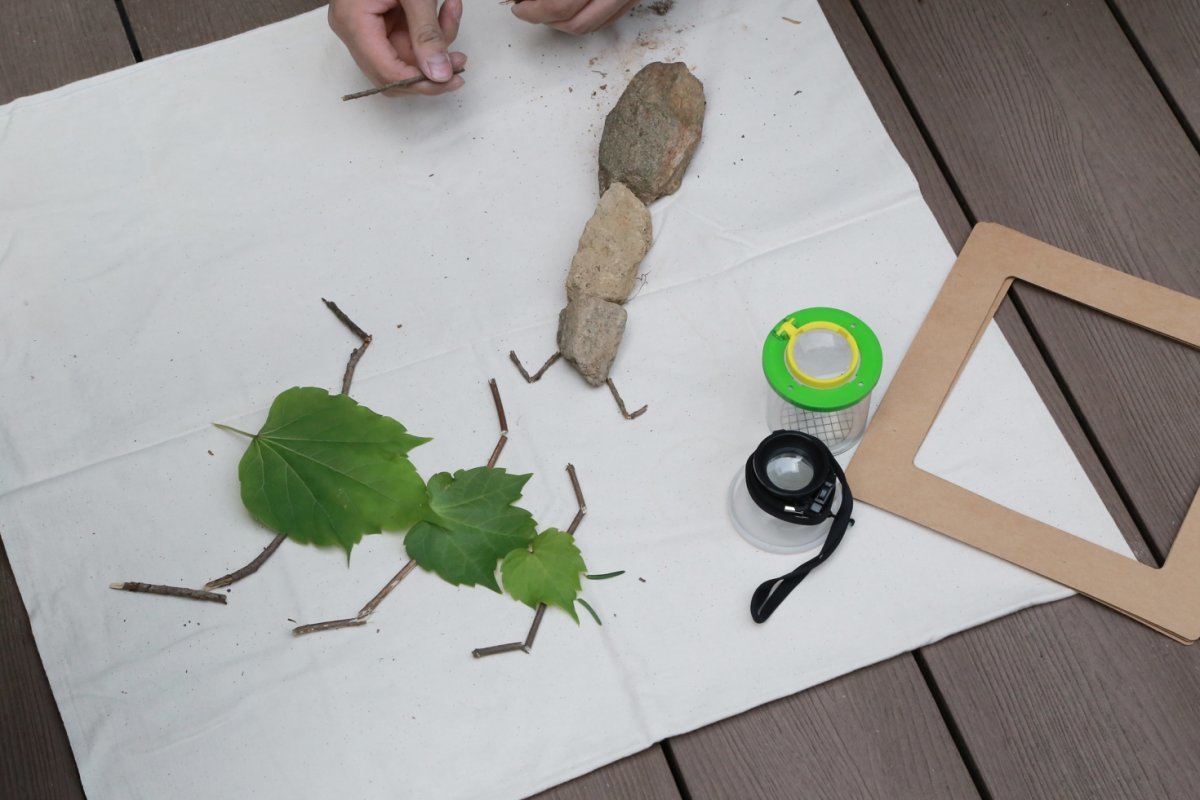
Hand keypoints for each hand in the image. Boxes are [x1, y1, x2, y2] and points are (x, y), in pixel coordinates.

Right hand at [329, 0, 466, 95]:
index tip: (451, 79)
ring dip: (435, 42)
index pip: (385, 72)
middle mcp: (352, 29)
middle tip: (460, 60)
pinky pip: (407, 39)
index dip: (420, 83)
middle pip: (393, 73)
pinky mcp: (379, 21)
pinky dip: (430, 29)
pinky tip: (447, 8)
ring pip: (404, 58)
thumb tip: (440, 74)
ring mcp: (364, 26)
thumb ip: (428, 33)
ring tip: (453, 12)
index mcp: (352, 22)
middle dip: (430, 67)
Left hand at [510, 0, 641, 34]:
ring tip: (543, 10)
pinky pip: (607, 20)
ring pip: (591, 27)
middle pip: (576, 24)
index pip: (560, 6)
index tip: (518, 7)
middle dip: (544, 21)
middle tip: (526, 11)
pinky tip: (568, 10)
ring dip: (563, 24)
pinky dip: (583, 20)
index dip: (533, 10)